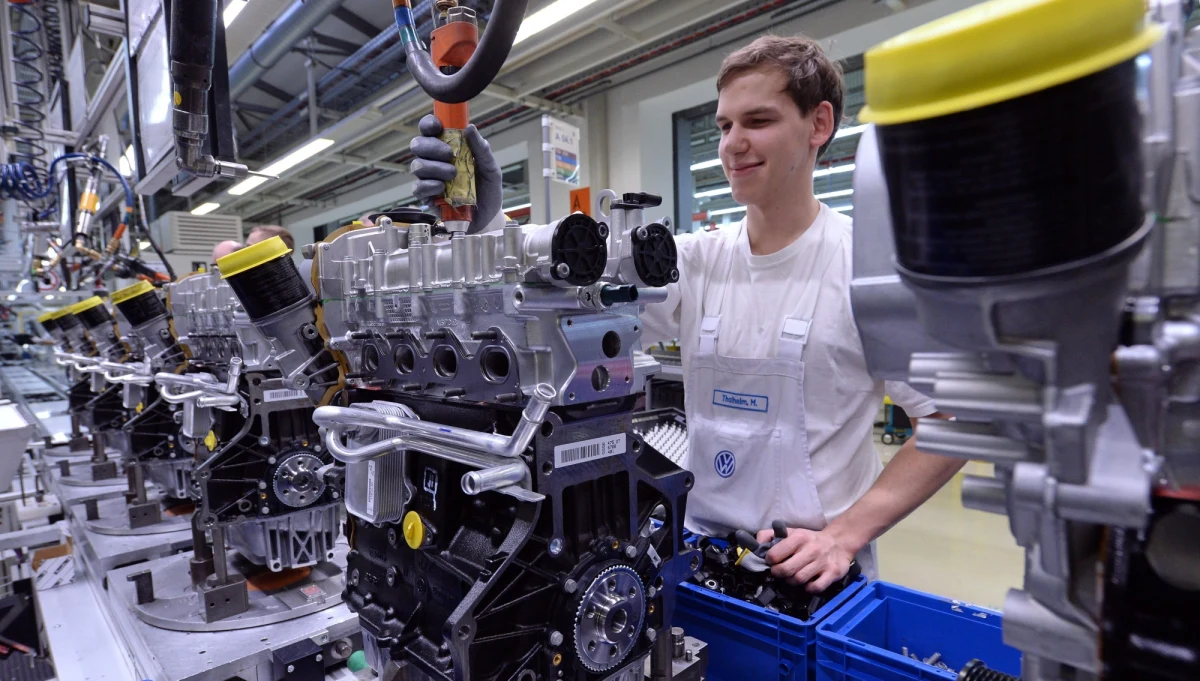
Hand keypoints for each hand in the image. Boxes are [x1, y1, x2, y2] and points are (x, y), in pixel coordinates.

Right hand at [409, 114, 502, 233]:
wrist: (488, 217)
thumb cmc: (488, 190)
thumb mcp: (491, 168)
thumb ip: (482, 149)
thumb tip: (470, 127)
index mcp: (447, 148)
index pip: (429, 130)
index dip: (429, 124)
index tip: (437, 127)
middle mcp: (434, 161)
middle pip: (417, 144)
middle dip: (431, 146)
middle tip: (448, 154)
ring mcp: (429, 179)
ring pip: (417, 165)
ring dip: (434, 167)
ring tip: (453, 174)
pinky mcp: (427, 197)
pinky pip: (417, 188)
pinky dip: (429, 186)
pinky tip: (442, 188)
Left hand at [757, 526, 853, 591]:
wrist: (838, 543)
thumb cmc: (809, 540)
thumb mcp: (791, 532)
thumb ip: (770, 534)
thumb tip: (756, 542)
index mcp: (799, 537)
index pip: (775, 554)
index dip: (770, 561)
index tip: (771, 562)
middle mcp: (811, 549)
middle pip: (785, 570)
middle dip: (778, 573)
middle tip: (779, 572)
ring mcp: (822, 562)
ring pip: (798, 580)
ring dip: (792, 581)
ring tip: (792, 576)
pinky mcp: (833, 573)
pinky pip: (815, 588)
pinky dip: (808, 588)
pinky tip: (807, 582)